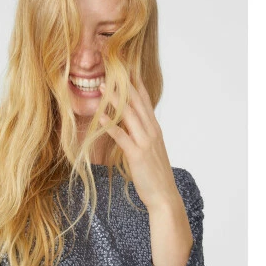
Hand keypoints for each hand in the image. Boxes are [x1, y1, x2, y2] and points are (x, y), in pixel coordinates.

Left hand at [98, 77, 179, 210]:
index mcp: (154, 130)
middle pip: (138, 103)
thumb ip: (141, 137)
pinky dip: (112, 125)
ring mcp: (145, 143)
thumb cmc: (155, 177)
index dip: (136, 84)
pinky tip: (101, 116)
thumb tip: (130, 128)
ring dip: (116, 99)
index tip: (127, 69)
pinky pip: (122, 136)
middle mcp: (152, 132)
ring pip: (130, 115)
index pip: (145, 102)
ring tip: (103, 86)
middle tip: (112, 69)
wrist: (164, 196)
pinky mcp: (137, 155)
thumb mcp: (150, 152)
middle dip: (125, 85)